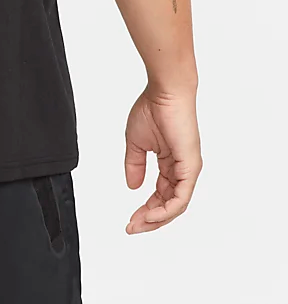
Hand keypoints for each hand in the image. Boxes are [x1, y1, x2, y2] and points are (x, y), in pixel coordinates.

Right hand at [124, 85, 201, 233]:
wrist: (164, 92)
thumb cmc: (152, 108)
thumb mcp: (136, 142)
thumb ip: (135, 165)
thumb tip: (133, 186)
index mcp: (170, 163)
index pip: (160, 194)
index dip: (145, 209)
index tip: (129, 219)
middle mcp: (182, 170)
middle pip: (168, 204)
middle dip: (150, 219)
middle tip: (132, 228)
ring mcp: (188, 169)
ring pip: (176, 205)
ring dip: (157, 218)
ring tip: (139, 224)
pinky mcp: (191, 167)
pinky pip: (181, 196)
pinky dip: (166, 209)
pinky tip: (151, 214)